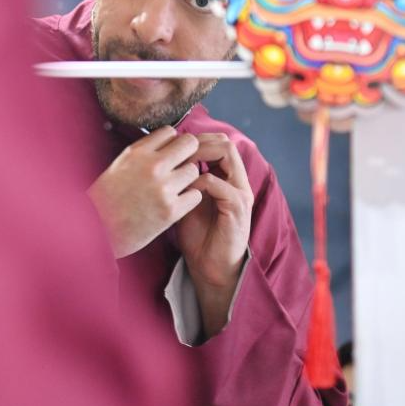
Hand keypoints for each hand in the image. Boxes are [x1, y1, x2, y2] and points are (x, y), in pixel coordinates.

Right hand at [87, 127, 202, 257]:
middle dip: (188, 153)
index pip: (170, 131)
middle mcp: (152, 166)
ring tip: (177, 187)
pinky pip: (196, 195)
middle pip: (190, 144)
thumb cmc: (106, 198)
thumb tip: (167, 140)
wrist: (98, 231)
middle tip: (181, 166)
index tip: (170, 153)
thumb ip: (144, 152)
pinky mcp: (171, 211)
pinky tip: (178, 202)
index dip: (173, 142)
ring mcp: (163, 188)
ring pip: (194, 170)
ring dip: (189, 178)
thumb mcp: (120, 164)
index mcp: (137, 152)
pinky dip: (189, 198)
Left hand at [176, 134, 252, 336]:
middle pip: (225, 142)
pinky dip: (202, 181)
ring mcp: (241, 193)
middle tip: (177, 149)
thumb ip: (182, 177)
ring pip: (228, 155)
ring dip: (201, 155)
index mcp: (228, 177)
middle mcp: (238, 181)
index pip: (218, 142)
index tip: (173, 143)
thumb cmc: (197, 234)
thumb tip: (163, 155)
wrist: (210, 267)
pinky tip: (186, 187)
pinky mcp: (238, 209)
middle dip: (199, 141)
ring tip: (181, 163)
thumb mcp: (186, 199)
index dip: (196, 138)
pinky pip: (221, 185)